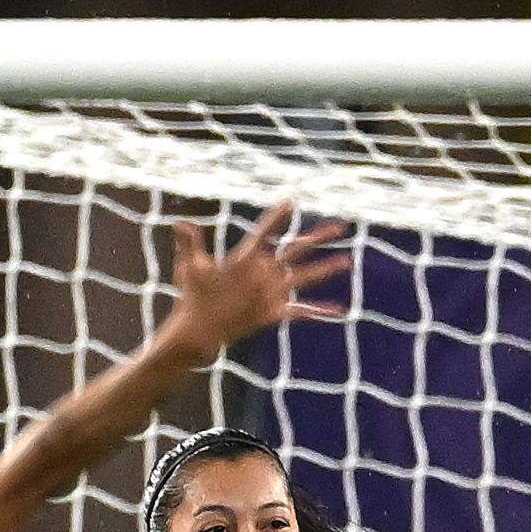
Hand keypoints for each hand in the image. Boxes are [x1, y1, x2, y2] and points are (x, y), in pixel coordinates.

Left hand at [160, 201, 352, 361]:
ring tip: (349, 260)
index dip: (276, 218)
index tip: (290, 201)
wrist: (198, 329)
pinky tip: (340, 310)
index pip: (266, 233)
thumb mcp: (191, 268)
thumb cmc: (193, 297)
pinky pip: (301, 310)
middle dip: (318, 238)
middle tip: (340, 225)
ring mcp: (271, 292)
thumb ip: (190, 244)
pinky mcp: (274, 312)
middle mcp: (264, 272)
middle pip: (296, 250)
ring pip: (306, 276)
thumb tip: (181, 223)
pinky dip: (320, 311)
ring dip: (327, 269)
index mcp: (246, 258)